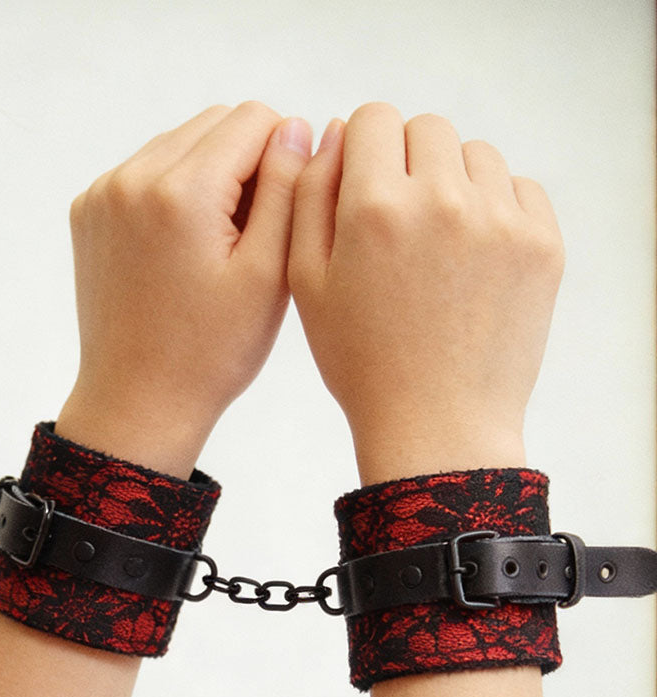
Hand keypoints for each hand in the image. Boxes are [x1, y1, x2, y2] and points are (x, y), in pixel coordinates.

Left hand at [57, 102, 312, 476]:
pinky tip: (180, 249)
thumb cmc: (211, 353)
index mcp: (181, 191)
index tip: (278, 216)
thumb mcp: (269, 274)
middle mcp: (131, 179)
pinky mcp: (87, 212)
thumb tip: (295, 127)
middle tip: (249, 234)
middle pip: (213, 123)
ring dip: (207, 175)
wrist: (137, 402)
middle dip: (244, 163)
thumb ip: (288, 189)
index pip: (255, 119)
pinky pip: (143, 171)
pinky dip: (170, 193)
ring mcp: (102, 194)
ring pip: (178, 144)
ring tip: (215, 246)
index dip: (282, 159)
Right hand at [288, 103, 564, 483]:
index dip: (363, 148)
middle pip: (427, 129)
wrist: (437, 424)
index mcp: (375, 208)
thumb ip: (311, 197)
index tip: (363, 186)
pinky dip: (494, 208)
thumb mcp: (307, 283)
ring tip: (437, 246)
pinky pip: (518, 188)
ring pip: (475, 155)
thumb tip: (335, 131)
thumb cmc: (362, 361)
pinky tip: (471, 259)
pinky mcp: (541, 243)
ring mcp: (500, 219)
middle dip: (407, 162)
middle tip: (399, 224)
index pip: (375, 118)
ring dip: (453, 182)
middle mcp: (441, 200)